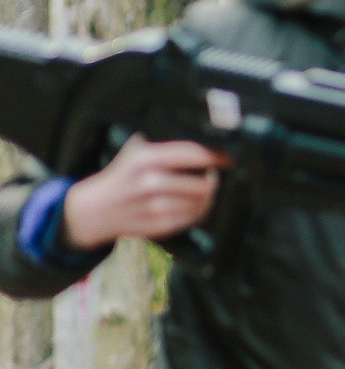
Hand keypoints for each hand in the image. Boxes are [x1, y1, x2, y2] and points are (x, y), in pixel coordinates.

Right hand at [62, 138, 229, 251]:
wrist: (92, 210)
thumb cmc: (121, 178)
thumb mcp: (135, 153)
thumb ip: (164, 149)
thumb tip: (204, 142)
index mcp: (144, 159)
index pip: (191, 154)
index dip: (215, 156)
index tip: (228, 158)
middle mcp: (149, 182)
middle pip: (202, 184)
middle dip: (214, 181)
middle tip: (216, 177)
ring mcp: (153, 207)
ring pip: (199, 204)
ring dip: (209, 198)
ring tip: (207, 191)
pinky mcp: (157, 227)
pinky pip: (191, 220)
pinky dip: (198, 213)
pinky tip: (196, 206)